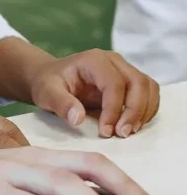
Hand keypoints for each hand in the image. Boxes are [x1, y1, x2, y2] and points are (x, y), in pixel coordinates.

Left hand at [0, 38, 161, 137]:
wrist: (50, 79)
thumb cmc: (48, 84)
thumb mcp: (46, 93)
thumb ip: (60, 104)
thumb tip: (78, 118)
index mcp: (93, 60)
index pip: (114, 83)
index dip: (114, 109)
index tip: (106, 131)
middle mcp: (113, 61)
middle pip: (138, 83)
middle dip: (134, 112)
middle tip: (122, 134)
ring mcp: (124, 69)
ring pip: (148, 88)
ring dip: (143, 112)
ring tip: (127, 132)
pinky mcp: (130, 80)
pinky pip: (149, 93)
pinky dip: (146, 110)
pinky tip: (132, 125)